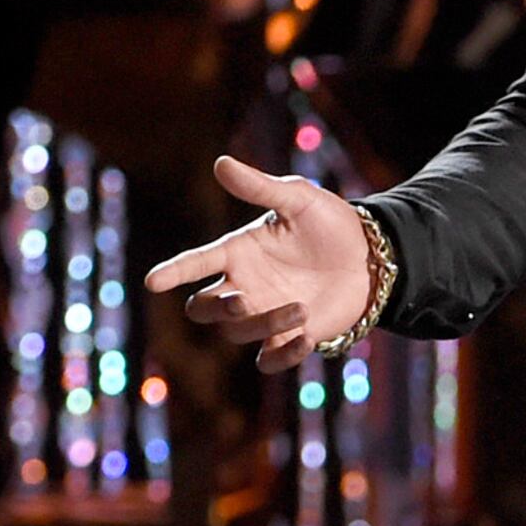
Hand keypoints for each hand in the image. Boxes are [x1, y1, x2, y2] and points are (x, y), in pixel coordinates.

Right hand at [142, 158, 381, 373]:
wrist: (372, 257)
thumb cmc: (331, 224)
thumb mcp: (298, 199)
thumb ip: (260, 188)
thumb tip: (220, 163)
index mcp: (239, 251)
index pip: (196, 263)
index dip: (174, 272)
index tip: (152, 282)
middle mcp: (244, 286)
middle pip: (203, 308)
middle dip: (213, 308)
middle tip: (240, 300)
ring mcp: (265, 314)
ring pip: (237, 333)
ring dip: (263, 324)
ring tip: (301, 307)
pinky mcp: (289, 338)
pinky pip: (268, 361)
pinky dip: (281, 355)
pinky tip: (305, 337)